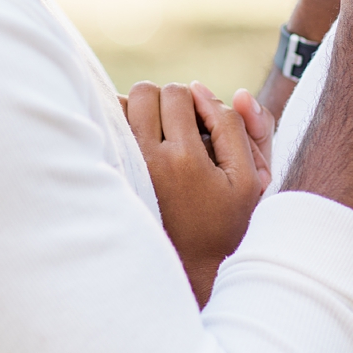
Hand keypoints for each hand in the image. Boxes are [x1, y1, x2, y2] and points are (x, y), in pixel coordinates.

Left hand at [126, 80, 266, 304]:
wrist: (189, 264)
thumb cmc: (223, 221)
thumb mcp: (248, 179)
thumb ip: (234, 127)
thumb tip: (201, 88)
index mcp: (186, 157)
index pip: (180, 93)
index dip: (195, 100)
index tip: (202, 124)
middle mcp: (148, 159)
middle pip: (146, 92)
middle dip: (165, 101)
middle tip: (179, 126)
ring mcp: (124, 166)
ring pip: (120, 105)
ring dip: (139, 111)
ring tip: (157, 133)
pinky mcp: (110, 174)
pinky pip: (104, 129)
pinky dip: (119, 126)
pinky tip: (138, 144)